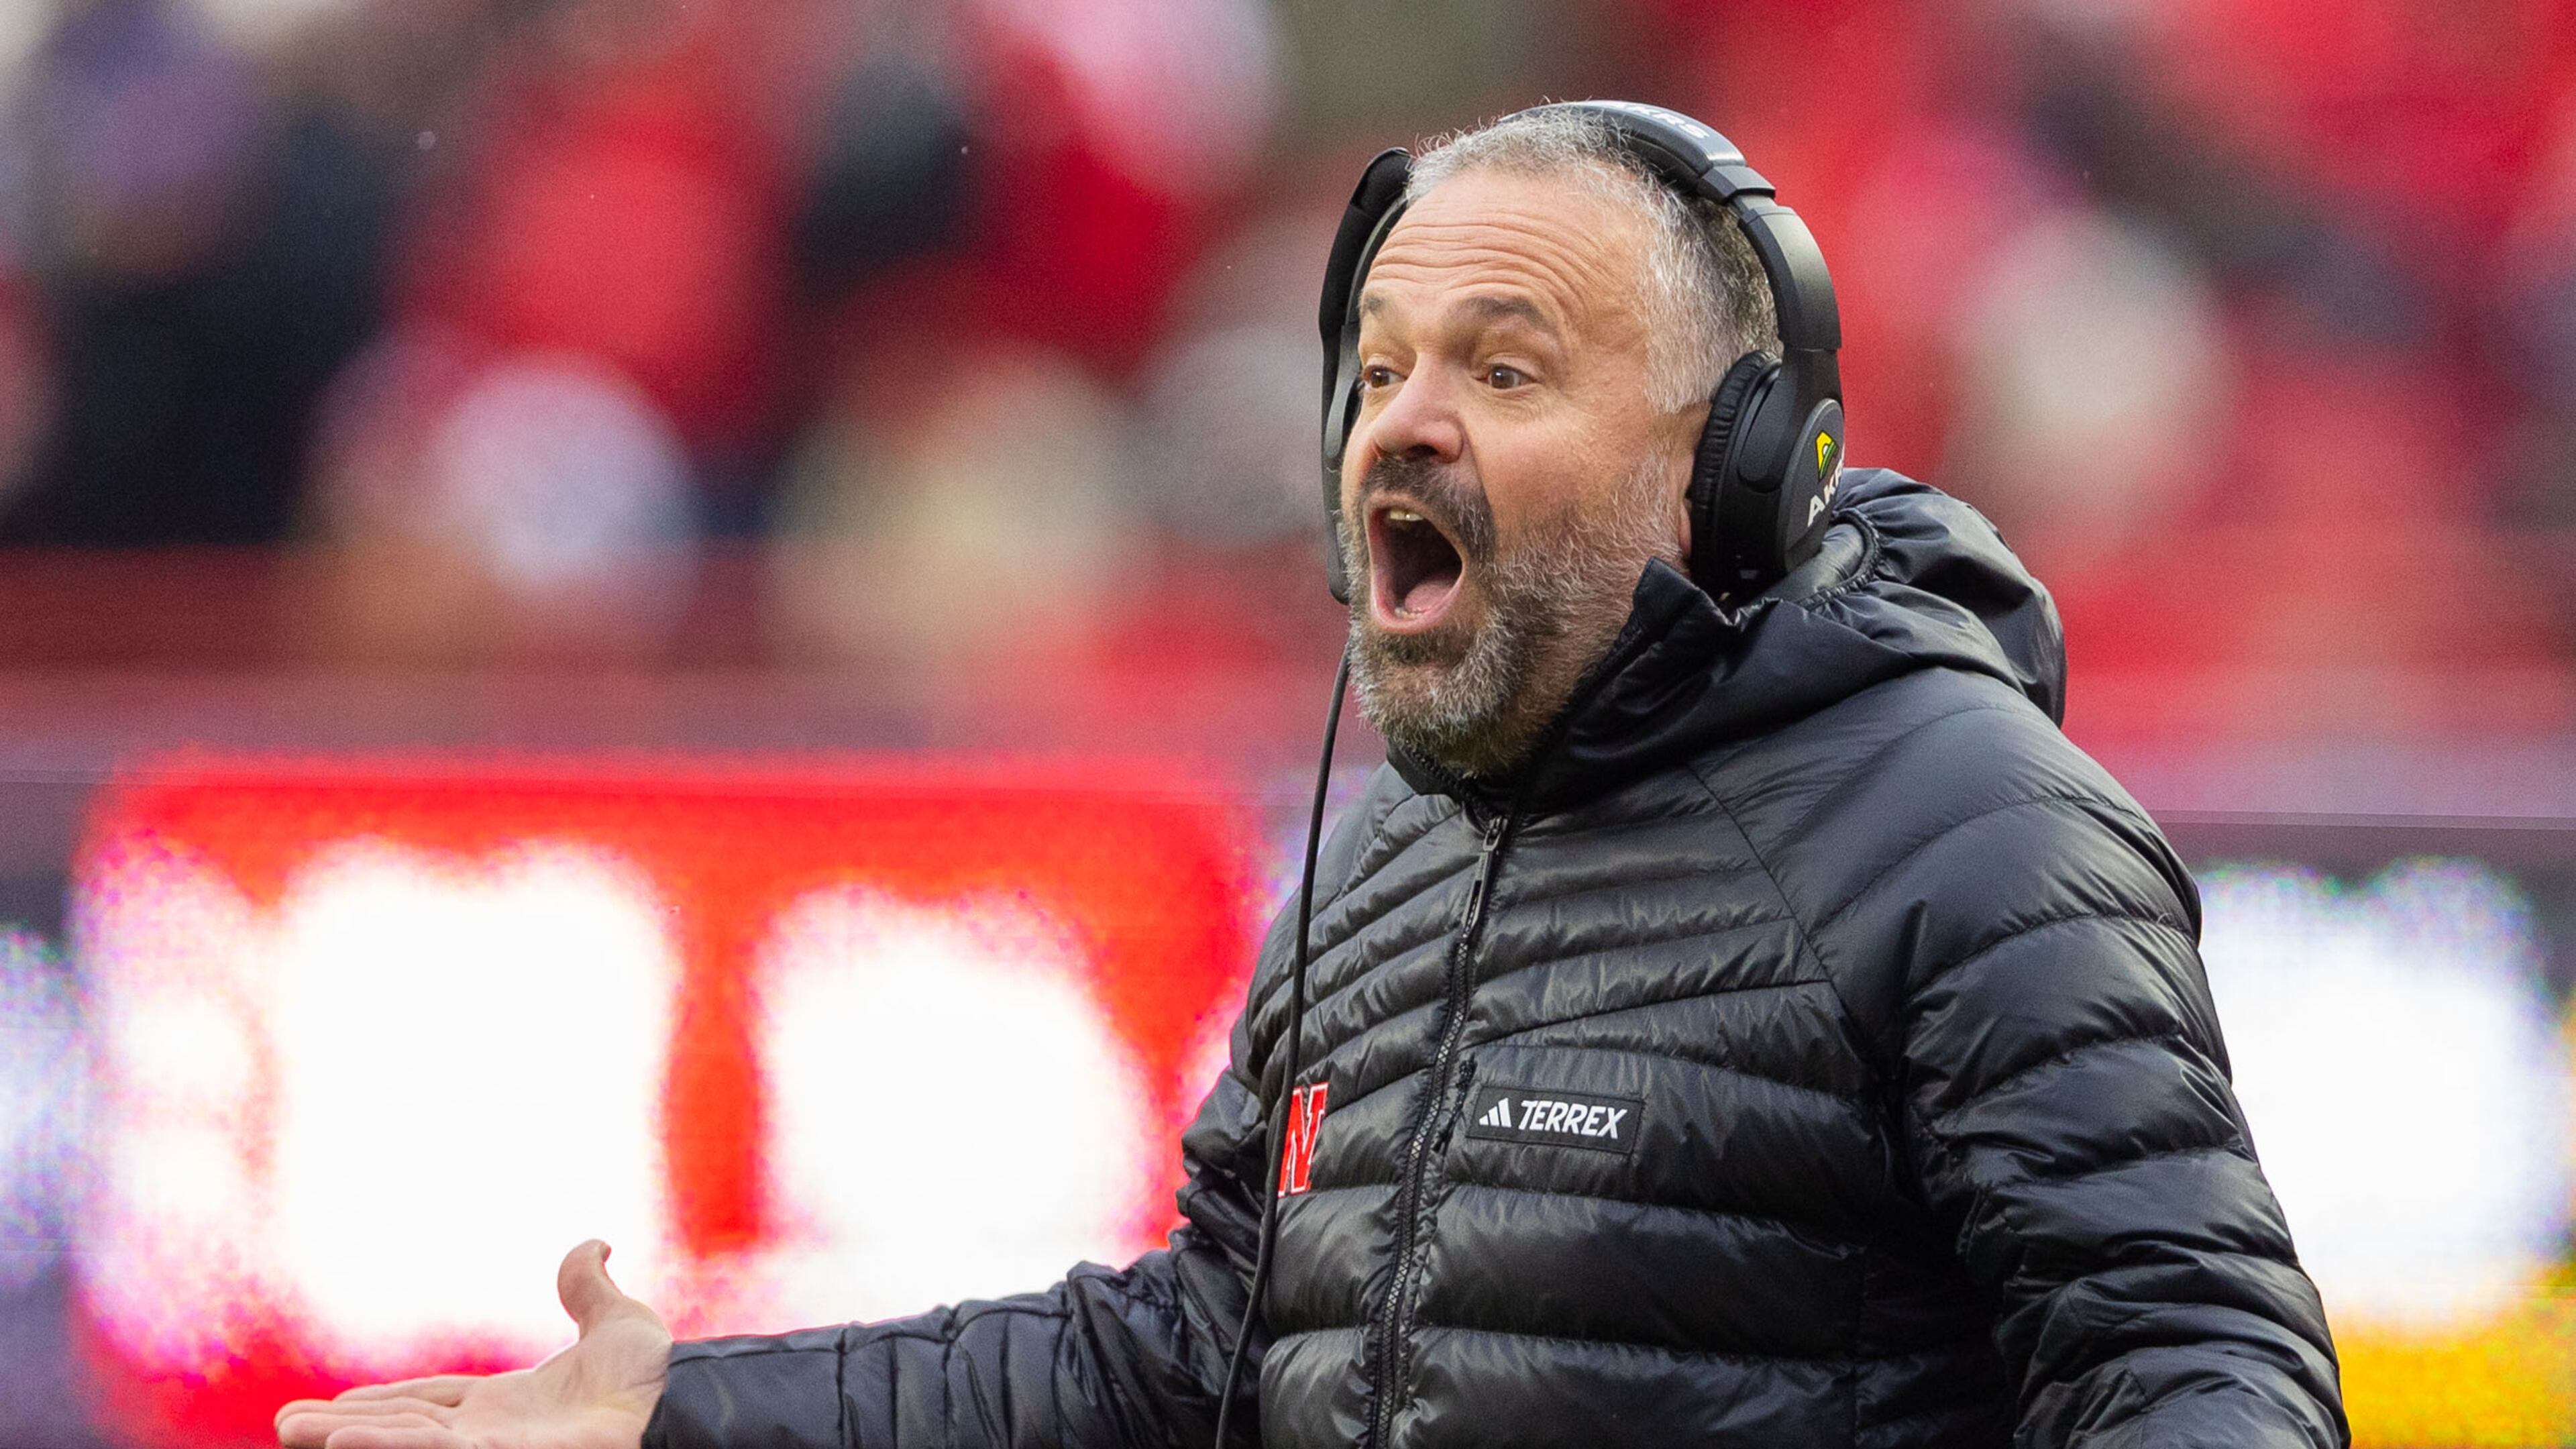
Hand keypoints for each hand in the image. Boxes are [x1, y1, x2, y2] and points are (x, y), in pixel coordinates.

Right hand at [276, 1240, 669, 1448]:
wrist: (682, 1397)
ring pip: (407, 1443)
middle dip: (344, 1428)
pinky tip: (344, 1438)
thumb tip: (593, 1245)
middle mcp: (493, 1434)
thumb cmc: (655, 1376)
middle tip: (285, 1428)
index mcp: (508, 1407)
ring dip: (351, 1438)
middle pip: (403, 1429)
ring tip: (294, 1433)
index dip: (383, 1403)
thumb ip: (588, 1288)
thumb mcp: (616, 1322)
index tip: (332, 1405)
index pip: (429, 1404)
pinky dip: (389, 1445)